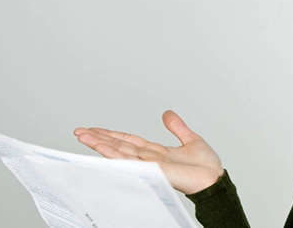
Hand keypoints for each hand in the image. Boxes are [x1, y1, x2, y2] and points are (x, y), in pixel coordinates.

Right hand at [74, 110, 223, 194]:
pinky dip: (114, 154)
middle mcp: (148, 159)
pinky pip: (129, 161)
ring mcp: (148, 165)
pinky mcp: (151, 170)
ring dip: (100, 144)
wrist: (213, 179)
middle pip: (118, 145)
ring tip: (83, 136)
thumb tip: (167, 113)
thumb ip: (177, 127)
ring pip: (119, 152)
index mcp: (156, 152)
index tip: (96, 129)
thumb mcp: (190, 139)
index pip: (129, 141)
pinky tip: (101, 148)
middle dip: (99, 138)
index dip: (112, 134)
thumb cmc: (205, 167)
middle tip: (79, 131)